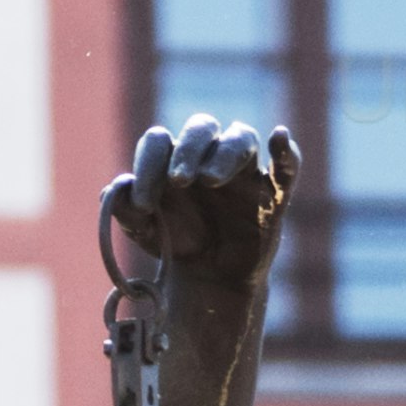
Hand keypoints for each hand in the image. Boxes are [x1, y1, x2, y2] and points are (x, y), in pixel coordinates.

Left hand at [111, 116, 292, 284]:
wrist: (208, 277)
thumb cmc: (175, 242)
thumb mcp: (144, 232)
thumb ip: (126, 211)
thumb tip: (117, 188)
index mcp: (174, 158)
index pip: (160, 142)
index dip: (148, 167)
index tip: (142, 205)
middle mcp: (208, 155)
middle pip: (201, 127)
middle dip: (188, 149)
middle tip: (178, 180)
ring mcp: (243, 172)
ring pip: (241, 138)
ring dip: (224, 153)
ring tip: (209, 179)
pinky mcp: (272, 195)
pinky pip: (287, 166)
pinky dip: (287, 151)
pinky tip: (279, 137)